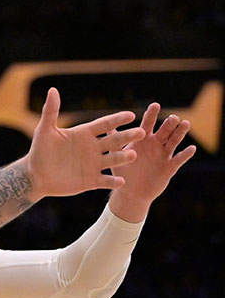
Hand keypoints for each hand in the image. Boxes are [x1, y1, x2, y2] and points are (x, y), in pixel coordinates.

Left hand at [25, 88, 145, 197]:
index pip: (104, 124)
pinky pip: (105, 181)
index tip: (130, 115)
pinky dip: (112, 181)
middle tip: (142, 132)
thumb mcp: (45, 131)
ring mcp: (94, 164)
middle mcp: (93, 147)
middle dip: (127, 136)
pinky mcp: (91, 180)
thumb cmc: (39, 151)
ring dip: (123, 157)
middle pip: (114, 140)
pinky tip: (121, 181)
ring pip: (113, 159)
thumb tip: (52, 90)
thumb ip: (51, 111)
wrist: (35, 176)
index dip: (117, 120)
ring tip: (132, 155)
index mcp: (85, 134)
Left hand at [108, 103, 195, 218]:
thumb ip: (114, 141)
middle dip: (169, 124)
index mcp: (143, 140)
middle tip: (173, 117)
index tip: (155, 105)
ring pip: (174, 141)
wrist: (131, 192)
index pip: (148, 124)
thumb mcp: (117, 155)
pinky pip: (179, 159)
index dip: (151, 115)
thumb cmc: (124, 171)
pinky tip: (191, 148)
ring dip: (180, 133)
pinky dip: (185, 154)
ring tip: (185, 124)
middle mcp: (156, 144)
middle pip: (164, 130)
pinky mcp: (170, 167)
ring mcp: (164, 155)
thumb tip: (105, 126)